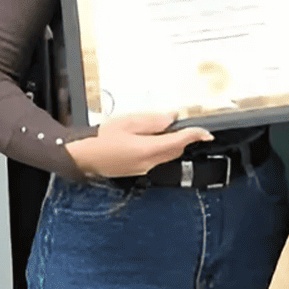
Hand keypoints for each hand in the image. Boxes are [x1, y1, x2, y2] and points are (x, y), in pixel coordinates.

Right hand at [65, 112, 213, 178]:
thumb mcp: (127, 122)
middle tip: (192, 127)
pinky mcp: (137, 170)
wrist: (82, 157)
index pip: (178, 142)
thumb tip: (171, 118)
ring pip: (167, 156)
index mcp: (146, 150)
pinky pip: (157, 159)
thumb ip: (152, 121)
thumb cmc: (101, 138)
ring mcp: (142, 169)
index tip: (206, 133)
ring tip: (175, 130)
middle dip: (185, 139)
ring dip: (174, 144)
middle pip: (175, 151)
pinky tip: (157, 138)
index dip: (194, 136)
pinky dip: (163, 148)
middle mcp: (147, 163)